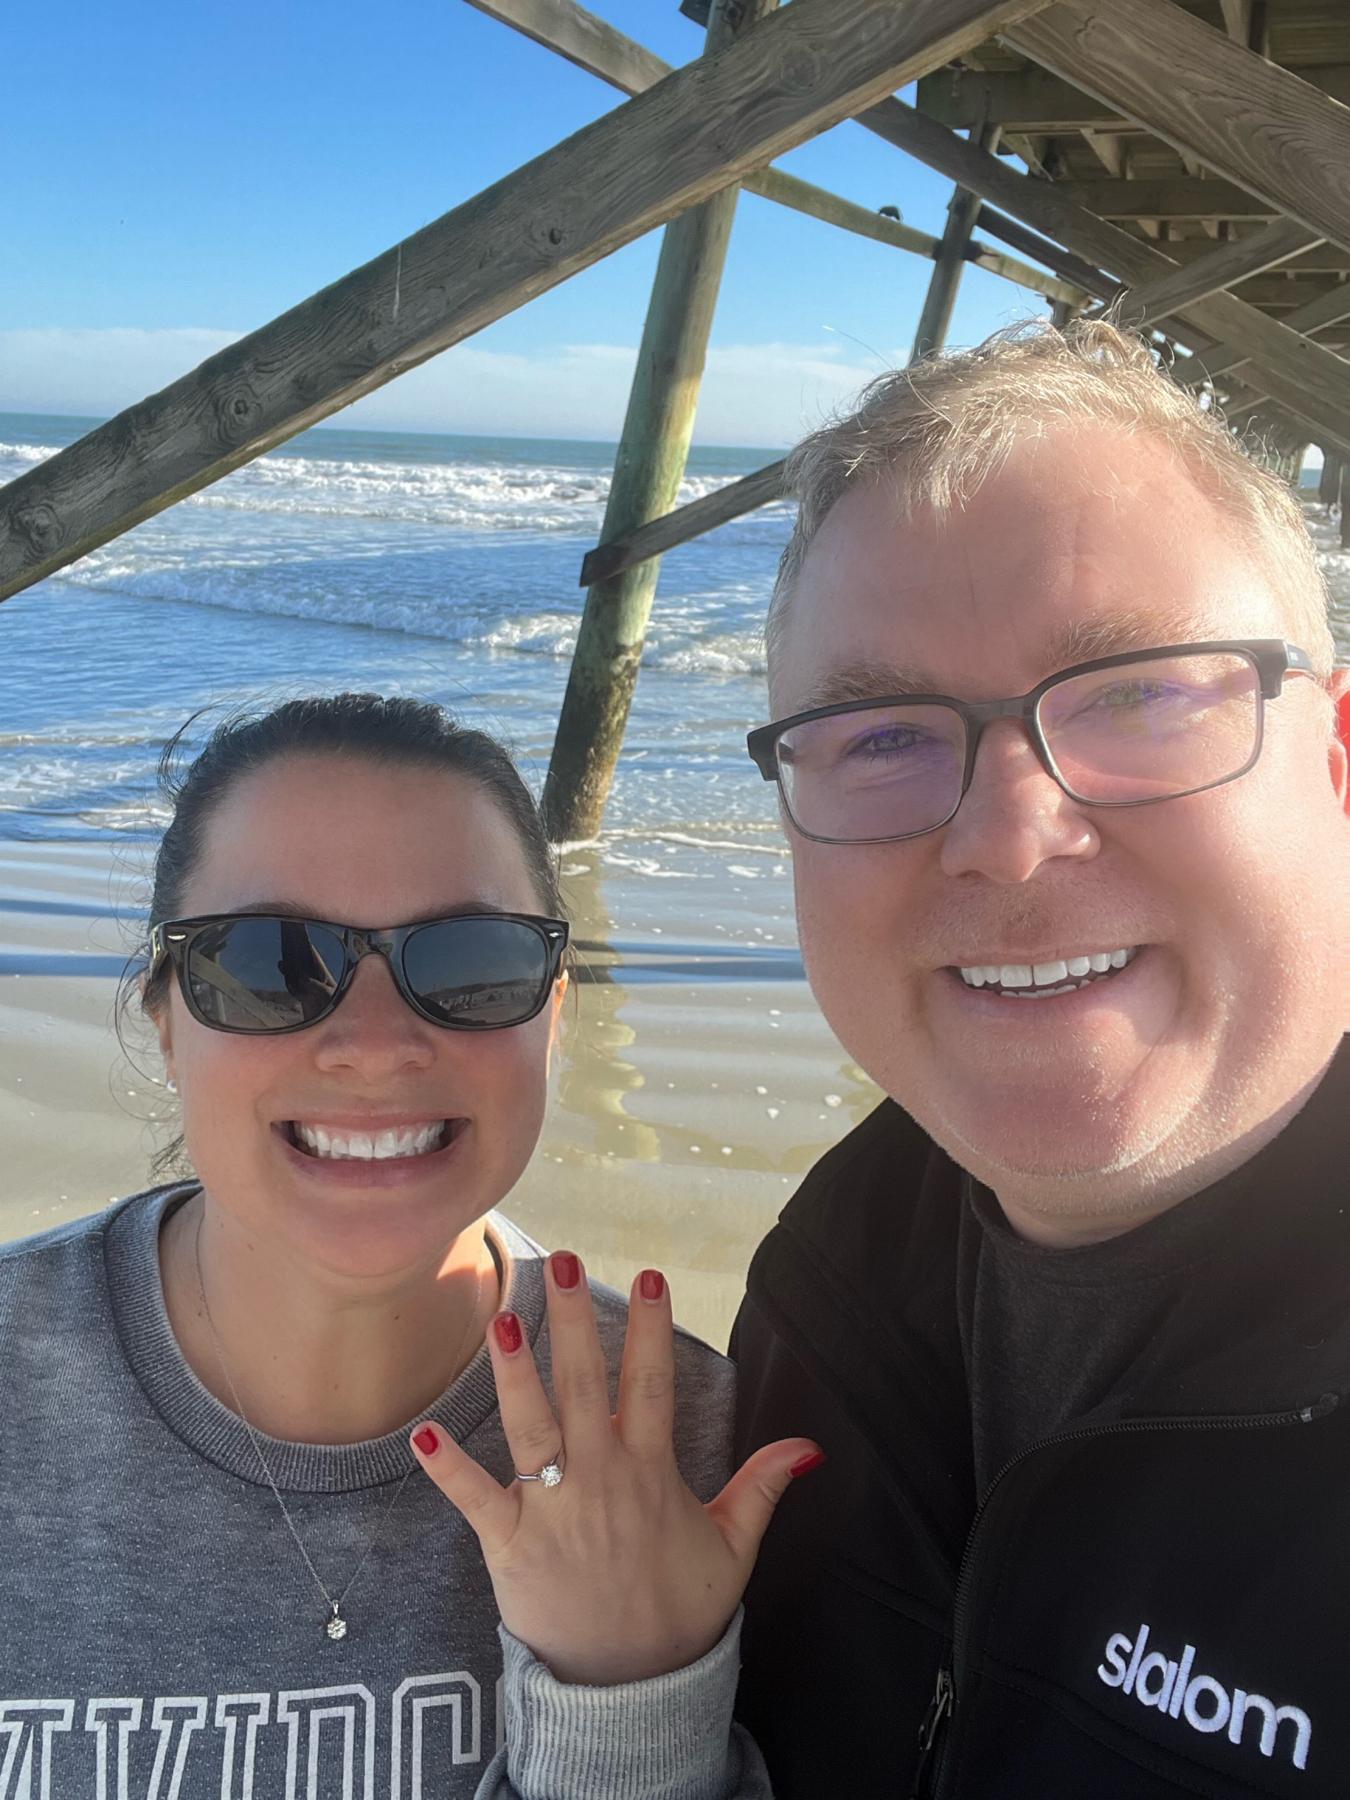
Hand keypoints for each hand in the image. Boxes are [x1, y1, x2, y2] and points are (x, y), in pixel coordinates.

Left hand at [410, 1250, 821, 1684]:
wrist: (632, 1692)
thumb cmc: (677, 1611)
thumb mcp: (732, 1548)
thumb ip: (761, 1487)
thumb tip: (808, 1445)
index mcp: (652, 1474)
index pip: (653, 1386)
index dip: (651, 1330)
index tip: (649, 1276)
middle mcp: (603, 1481)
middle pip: (587, 1387)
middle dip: (576, 1323)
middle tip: (565, 1263)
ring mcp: (556, 1512)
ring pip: (533, 1430)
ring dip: (517, 1375)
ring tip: (504, 1319)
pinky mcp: (513, 1547)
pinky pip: (478, 1503)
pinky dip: (450, 1472)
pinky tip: (424, 1435)